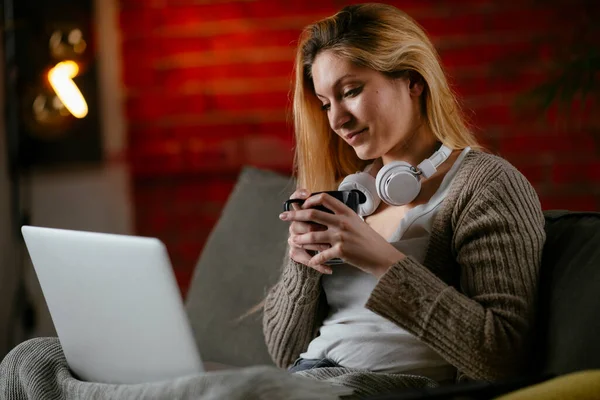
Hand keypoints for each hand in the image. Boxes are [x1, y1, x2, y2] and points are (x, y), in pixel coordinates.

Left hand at [279, 192, 405, 277]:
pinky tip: (311, 261)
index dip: (309, 200)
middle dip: (294, 215)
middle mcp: (342, 222)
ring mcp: (340, 236)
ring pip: (311, 235)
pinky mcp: (340, 251)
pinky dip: (314, 260)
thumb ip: (342, 217)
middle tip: (283, 217)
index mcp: (346, 212)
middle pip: (312, 214)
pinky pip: (320, 255)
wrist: (382, 256)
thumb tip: (327, 213)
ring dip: (299, 239)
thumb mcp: (357, 222)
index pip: (323, 198)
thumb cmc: (370, 240)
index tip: (301, 204)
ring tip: (294, 241)